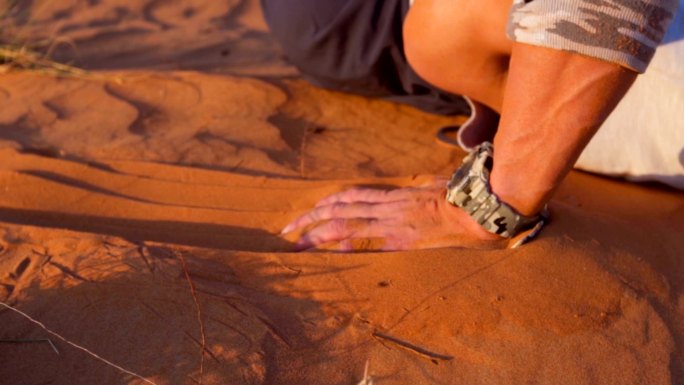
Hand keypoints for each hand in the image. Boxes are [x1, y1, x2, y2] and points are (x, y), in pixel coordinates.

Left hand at [280, 179, 505, 250]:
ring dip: (318, 235)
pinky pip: (370, 243)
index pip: (350, 197)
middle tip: (287, 231)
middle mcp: (386, 208)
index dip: (326, 204)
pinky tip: (331, 255)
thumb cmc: (459, 196)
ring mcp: (392, 223)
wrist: (476, 209)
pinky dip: (350, 247)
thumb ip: (422, 188)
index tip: (308, 213)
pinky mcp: (403, 240)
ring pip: (347, 224)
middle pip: (339, 210)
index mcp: (392, 196)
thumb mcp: (435, 186)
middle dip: (310, 220)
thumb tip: (422, 188)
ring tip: (297, 245)